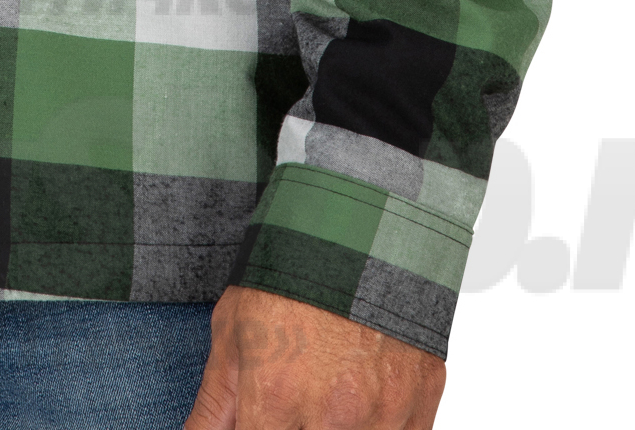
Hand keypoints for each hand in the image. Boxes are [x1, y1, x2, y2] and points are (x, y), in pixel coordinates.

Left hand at [185, 285, 445, 428]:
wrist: (361, 225)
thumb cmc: (292, 274)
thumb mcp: (232, 331)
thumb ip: (214, 407)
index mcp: (276, 397)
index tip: (263, 418)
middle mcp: (332, 415)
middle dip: (296, 425)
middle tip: (294, 403)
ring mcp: (383, 414)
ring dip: (339, 425)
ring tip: (328, 388)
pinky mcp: (420, 405)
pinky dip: (378, 426)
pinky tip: (363, 398)